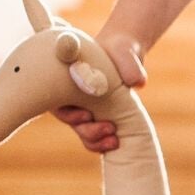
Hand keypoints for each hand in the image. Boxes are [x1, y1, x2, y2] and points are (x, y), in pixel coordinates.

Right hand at [54, 29, 147, 153]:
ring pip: (83, 134)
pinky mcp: (99, 119)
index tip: (87, 114)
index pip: (58, 104)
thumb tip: (137, 83)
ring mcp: (86, 111)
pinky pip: (96, 138)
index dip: (70, 114)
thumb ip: (128, 65)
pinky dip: (103, 143)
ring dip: (96, 141)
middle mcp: (73, 99)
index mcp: (67, 82)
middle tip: (108, 127)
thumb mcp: (122, 52)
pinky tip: (116, 142)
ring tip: (114, 139)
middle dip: (88, 130)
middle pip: (71, 123)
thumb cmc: (118, 50)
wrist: (127, 56)